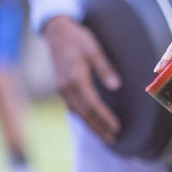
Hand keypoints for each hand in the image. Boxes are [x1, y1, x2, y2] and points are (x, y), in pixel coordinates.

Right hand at [42, 15, 121, 143]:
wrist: (56, 31)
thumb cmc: (78, 38)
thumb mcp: (93, 49)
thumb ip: (104, 68)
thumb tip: (116, 87)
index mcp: (75, 77)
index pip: (92, 103)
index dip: (103, 118)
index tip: (116, 128)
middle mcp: (66, 86)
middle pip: (83, 112)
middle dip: (98, 127)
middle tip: (112, 139)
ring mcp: (61, 88)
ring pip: (76, 112)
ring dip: (90, 125)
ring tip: (104, 136)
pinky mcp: (61, 87)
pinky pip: (72, 107)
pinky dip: (82, 117)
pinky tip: (90, 123)